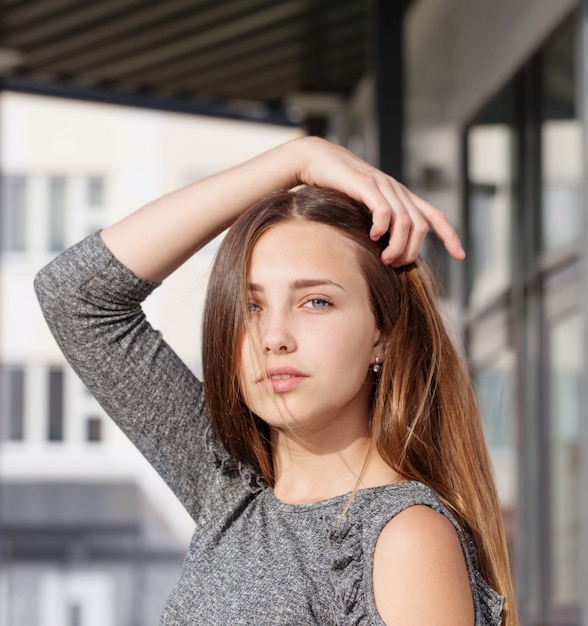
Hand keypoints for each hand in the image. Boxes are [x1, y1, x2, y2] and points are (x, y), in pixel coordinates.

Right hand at [294, 137, 464, 266]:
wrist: (317, 160)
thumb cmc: (337, 188)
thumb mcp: (363, 207)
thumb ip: (378, 223)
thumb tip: (386, 250)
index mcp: (400, 196)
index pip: (434, 216)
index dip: (450, 235)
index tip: (460, 254)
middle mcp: (397, 190)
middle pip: (420, 227)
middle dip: (412, 252)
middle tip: (395, 265)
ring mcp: (383, 186)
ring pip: (405, 222)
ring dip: (398, 246)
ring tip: (385, 259)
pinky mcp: (365, 184)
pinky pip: (383, 211)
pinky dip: (381, 228)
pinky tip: (372, 237)